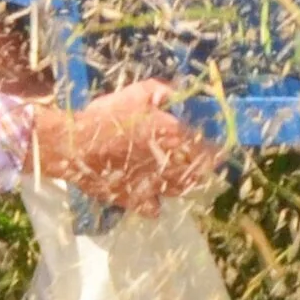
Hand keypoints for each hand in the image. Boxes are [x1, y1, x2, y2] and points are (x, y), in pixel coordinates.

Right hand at [27, 82, 220, 215]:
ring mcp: (152, 187)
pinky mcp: (134, 201)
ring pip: (180, 190)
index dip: (217, 148)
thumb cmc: (108, 117)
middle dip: (206, 167)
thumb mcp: (138, 92)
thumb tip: (180, 93)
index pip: (206, 147)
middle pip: (197, 172)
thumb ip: (164, 91)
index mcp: (172, 137)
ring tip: (189, 176)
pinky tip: (157, 196)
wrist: (76, 147)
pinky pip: (154, 208)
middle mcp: (167, 165)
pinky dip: (159, 202)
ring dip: (188, 183)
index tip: (222, 146)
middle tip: (210, 162)